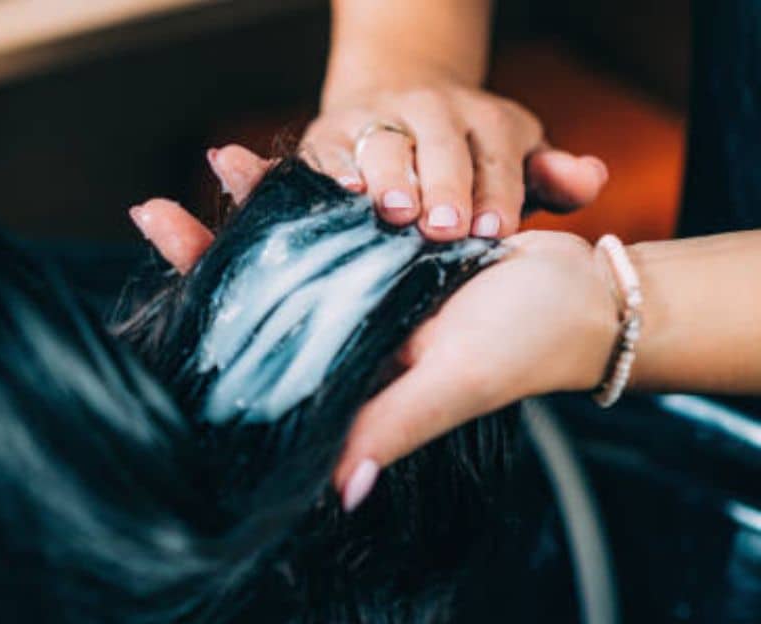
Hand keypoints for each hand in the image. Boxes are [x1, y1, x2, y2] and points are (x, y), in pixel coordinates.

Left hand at [129, 147, 616, 507]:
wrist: (584, 292)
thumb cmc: (526, 347)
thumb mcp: (457, 383)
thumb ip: (395, 425)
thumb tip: (339, 490)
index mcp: (346, 377)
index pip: (259, 351)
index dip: (209, 312)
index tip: (166, 267)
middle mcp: (344, 338)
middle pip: (260, 295)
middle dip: (208, 253)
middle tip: (154, 211)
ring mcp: (363, 292)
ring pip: (291, 250)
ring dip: (253, 208)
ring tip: (215, 162)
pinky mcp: (387, 252)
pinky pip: (334, 220)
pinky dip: (307, 192)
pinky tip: (274, 163)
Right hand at [307, 78, 608, 240]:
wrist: (394, 98)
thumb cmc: (469, 158)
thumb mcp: (518, 160)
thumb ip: (556, 177)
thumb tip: (590, 178)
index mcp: (487, 120)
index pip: (497, 157)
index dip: (497, 192)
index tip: (495, 230)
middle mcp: (432, 110)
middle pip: (441, 146)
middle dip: (445, 186)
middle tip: (447, 227)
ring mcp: (378, 118)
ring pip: (385, 145)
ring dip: (390, 177)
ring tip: (396, 211)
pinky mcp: (329, 132)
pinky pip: (330, 152)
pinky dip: (335, 172)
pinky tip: (344, 193)